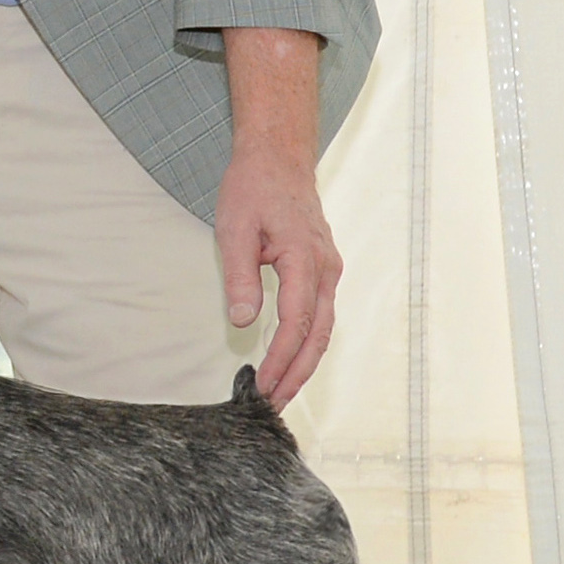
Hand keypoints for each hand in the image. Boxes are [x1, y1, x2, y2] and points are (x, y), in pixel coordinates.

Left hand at [215, 25, 340, 407]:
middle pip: (318, 335)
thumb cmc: (254, 188)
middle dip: (298, 374)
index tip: (261, 386)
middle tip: (274, 405)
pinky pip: (321, 315)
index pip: (297, 323)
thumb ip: (240, 276)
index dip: (280, 360)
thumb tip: (244, 321)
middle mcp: (325, 269)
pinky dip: (308, 343)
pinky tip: (291, 360)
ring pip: (324, 328)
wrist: (279, 158)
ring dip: (305, 363)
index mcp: (304, 258)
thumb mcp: (234, 228)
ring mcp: (328, 270)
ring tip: (282, 392)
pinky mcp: (323, 270)